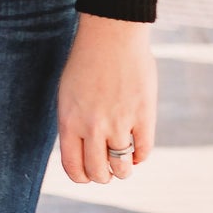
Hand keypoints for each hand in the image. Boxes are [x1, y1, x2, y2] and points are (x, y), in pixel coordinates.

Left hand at [57, 14, 155, 183]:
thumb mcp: (68, 95)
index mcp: (69, 122)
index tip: (90, 174)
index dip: (83, 177)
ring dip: (124, 170)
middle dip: (104, 176)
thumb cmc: (87, 62)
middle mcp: (92, 126)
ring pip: (122, 166)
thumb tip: (84, 149)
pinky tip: (138, 150)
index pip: (73, 167)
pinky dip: (141, 156)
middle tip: (109, 170)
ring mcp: (119, 121)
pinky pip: (144, 150)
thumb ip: (74, 122)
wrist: (111, 35)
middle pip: (99, 172)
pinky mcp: (143, 114)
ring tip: (125, 163)